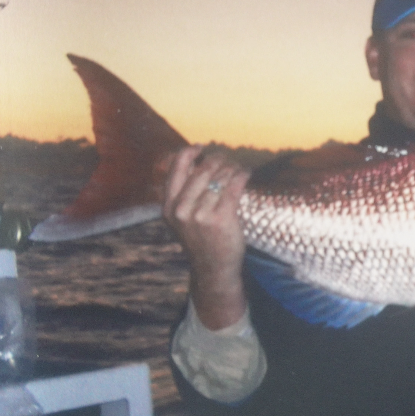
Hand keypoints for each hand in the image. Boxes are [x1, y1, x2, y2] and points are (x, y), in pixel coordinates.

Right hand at [163, 145, 250, 329]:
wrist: (212, 268)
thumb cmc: (200, 238)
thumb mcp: (181, 217)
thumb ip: (183, 192)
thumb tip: (194, 160)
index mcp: (168, 206)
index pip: (177, 167)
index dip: (190, 152)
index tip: (202, 147)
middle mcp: (181, 209)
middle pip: (203, 168)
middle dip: (219, 160)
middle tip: (228, 160)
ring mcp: (201, 214)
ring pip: (221, 176)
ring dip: (233, 167)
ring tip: (238, 169)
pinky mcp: (222, 218)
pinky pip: (234, 185)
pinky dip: (242, 174)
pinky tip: (246, 173)